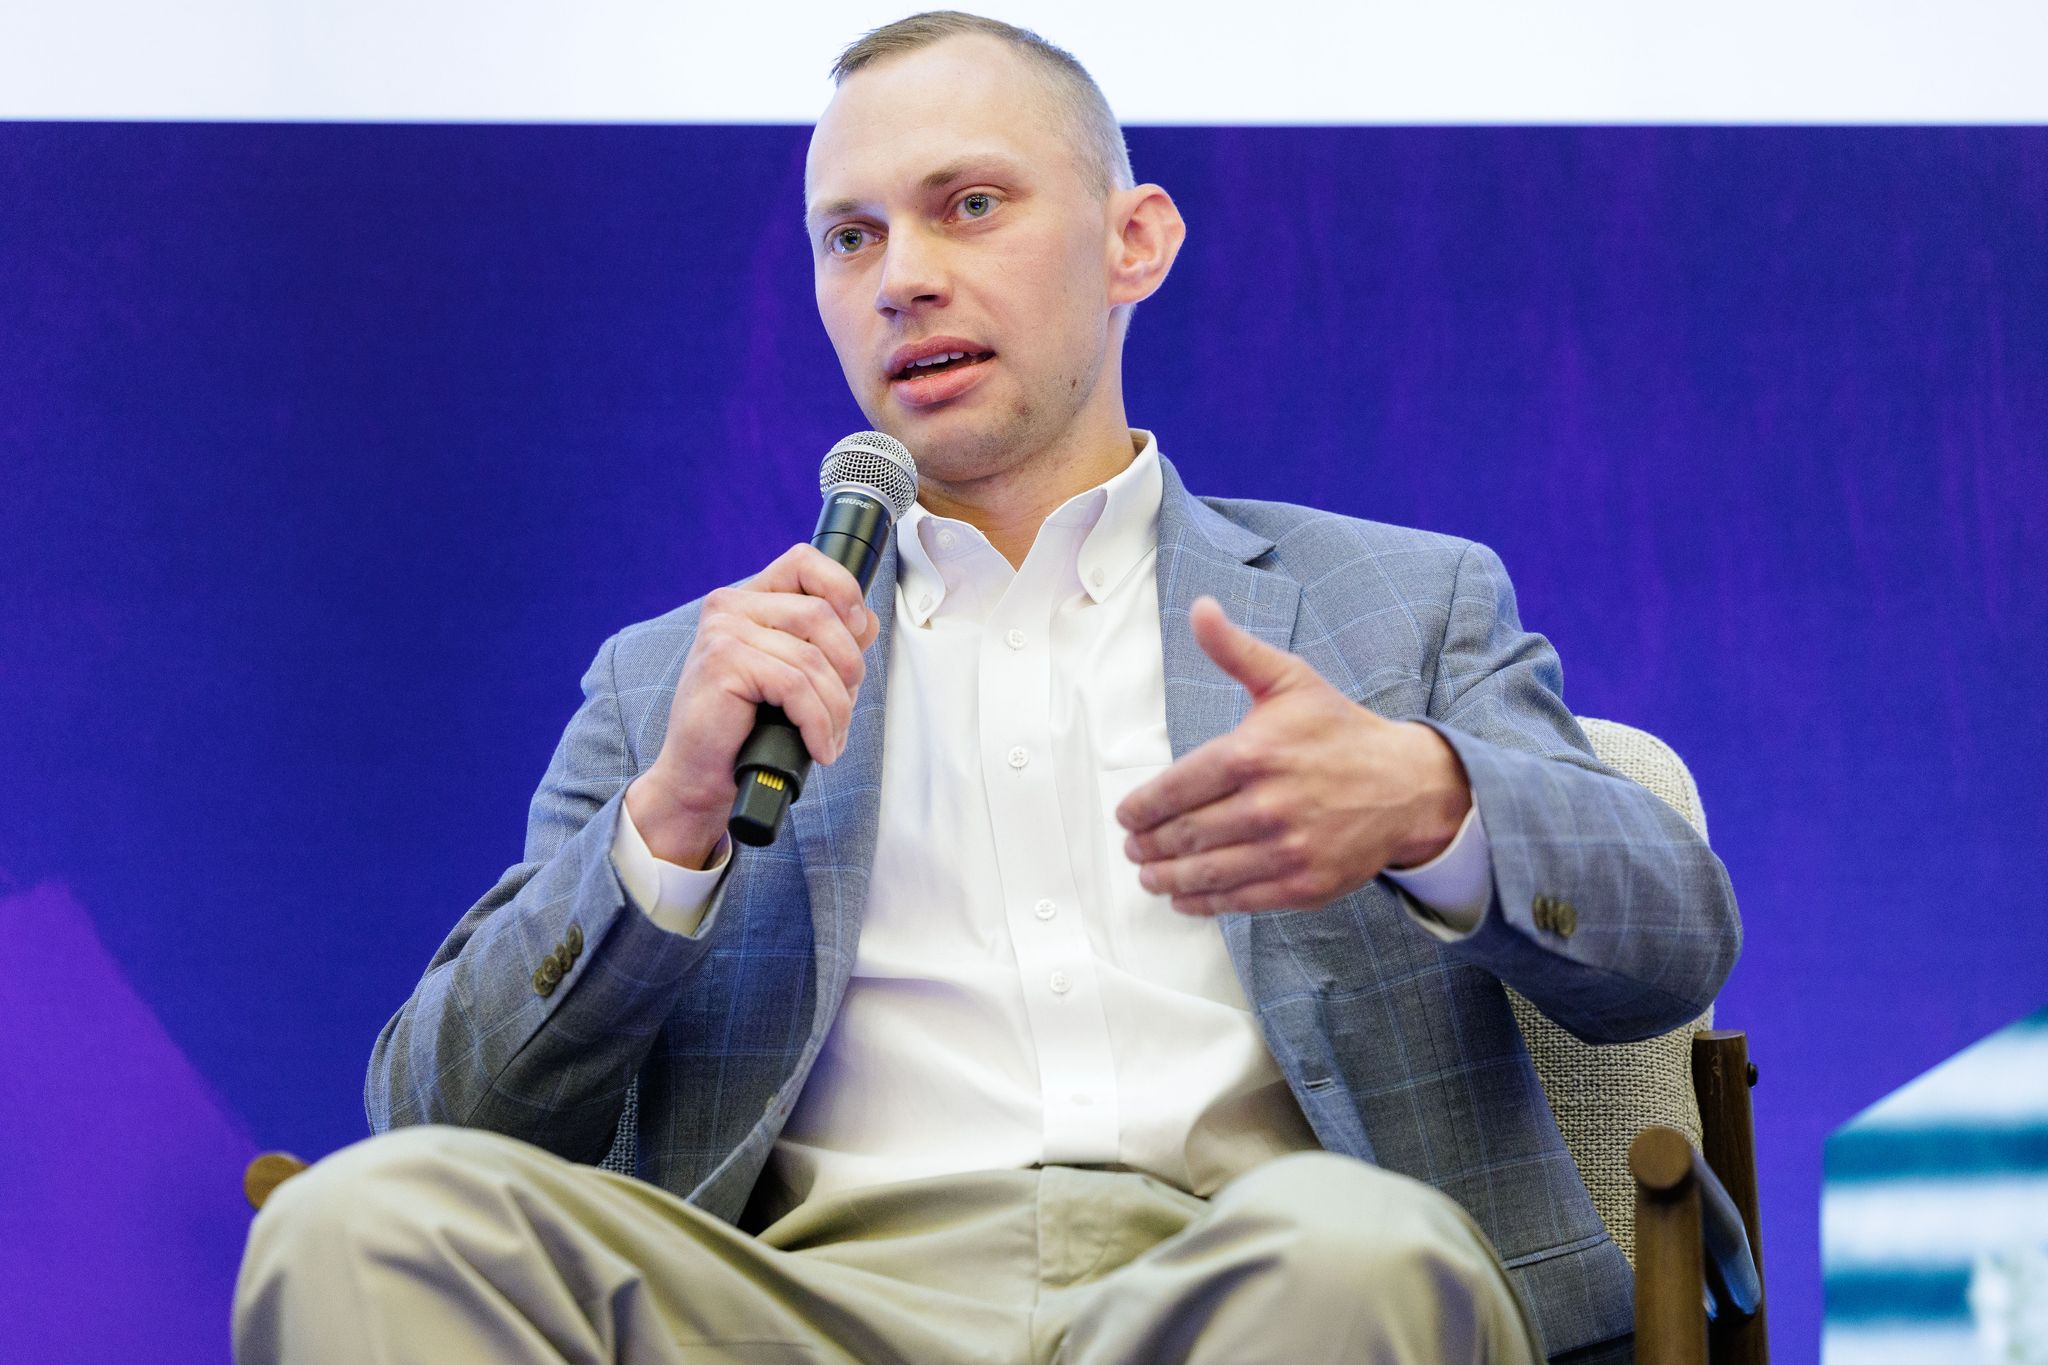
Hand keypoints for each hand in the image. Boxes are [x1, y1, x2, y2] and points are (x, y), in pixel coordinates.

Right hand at [626, 544, 879, 867]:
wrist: (702, 776)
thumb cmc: (746, 729)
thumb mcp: (793, 676)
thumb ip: (826, 642)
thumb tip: (867, 620)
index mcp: (747, 599)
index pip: (805, 561)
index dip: (843, 589)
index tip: (857, 630)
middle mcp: (729, 606)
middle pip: (820, 614)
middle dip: (848, 667)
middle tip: (842, 708)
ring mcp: (723, 631)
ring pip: (812, 658)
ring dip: (835, 707)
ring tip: (830, 738)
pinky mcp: (723, 662)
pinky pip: (795, 686)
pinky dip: (817, 722)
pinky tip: (818, 746)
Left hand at [1116, 596, 1470, 915]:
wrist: (1407, 786)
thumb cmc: (1340, 732)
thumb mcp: (1289, 680)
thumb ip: (1235, 650)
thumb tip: (1199, 608)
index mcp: (1254, 754)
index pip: (1176, 790)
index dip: (1141, 809)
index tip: (1127, 817)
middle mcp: (1268, 805)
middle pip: (1184, 835)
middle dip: (1149, 845)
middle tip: (1134, 847)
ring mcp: (1287, 849)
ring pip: (1206, 872)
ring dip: (1166, 878)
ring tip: (1149, 874)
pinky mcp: (1304, 885)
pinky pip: (1239, 899)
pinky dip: (1203, 902)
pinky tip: (1184, 897)